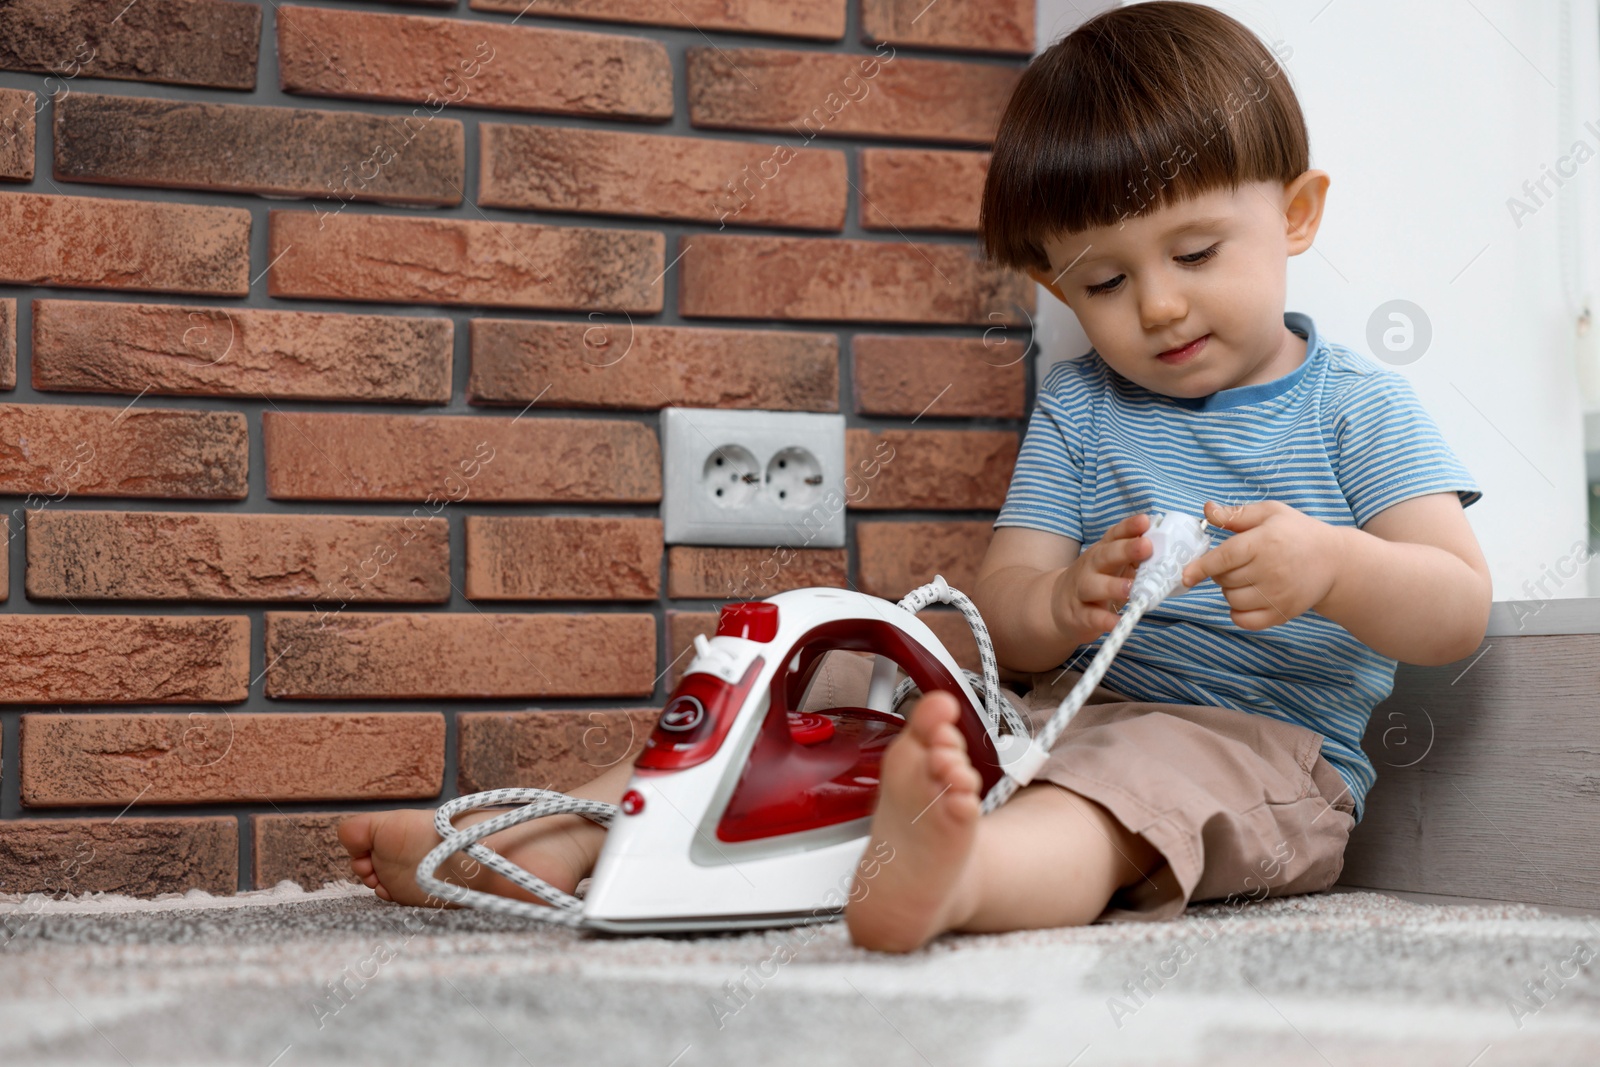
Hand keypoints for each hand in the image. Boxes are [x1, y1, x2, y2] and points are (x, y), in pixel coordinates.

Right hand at [1052, 512, 1152, 637]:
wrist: (1058, 604)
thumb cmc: (1096, 581)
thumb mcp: (1112, 564)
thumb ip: (1135, 556)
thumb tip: (1167, 545)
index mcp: (1102, 552)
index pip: (1114, 535)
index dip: (1129, 527)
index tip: (1145, 521)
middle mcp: (1090, 567)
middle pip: (1105, 556)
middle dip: (1125, 550)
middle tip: (1146, 546)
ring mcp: (1081, 591)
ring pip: (1094, 586)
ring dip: (1113, 586)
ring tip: (1131, 588)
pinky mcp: (1079, 615)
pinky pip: (1091, 617)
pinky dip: (1104, 620)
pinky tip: (1117, 622)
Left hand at [1180, 500, 1342, 629]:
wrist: (1335, 561)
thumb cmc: (1298, 533)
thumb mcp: (1270, 513)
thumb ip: (1236, 514)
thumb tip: (1207, 510)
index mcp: (1265, 542)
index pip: (1224, 558)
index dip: (1201, 568)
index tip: (1186, 576)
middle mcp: (1271, 570)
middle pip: (1224, 579)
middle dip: (1221, 572)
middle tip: (1238, 563)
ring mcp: (1277, 595)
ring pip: (1232, 599)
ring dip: (1230, 590)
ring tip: (1246, 578)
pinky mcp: (1282, 613)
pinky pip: (1245, 621)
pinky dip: (1238, 613)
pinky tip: (1246, 599)